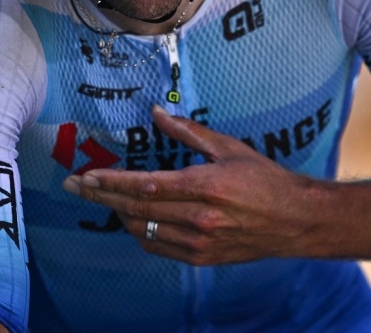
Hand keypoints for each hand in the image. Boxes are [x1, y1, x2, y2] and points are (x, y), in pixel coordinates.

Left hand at [62, 105, 322, 265]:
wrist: (296, 222)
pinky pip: (158, 247)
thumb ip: (189, 132)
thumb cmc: (266, 180)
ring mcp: (199, 241)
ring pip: (143, 230)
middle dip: (101, 196)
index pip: (144, 186)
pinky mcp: (202, 258)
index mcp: (204, 186)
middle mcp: (198, 218)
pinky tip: (133, 219)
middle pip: (136, 208)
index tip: (85, 176)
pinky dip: (140, 233)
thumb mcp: (229, 148)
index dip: (110, 181)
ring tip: (103, 198)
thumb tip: (156, 113)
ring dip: (119, 213)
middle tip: (74, 186)